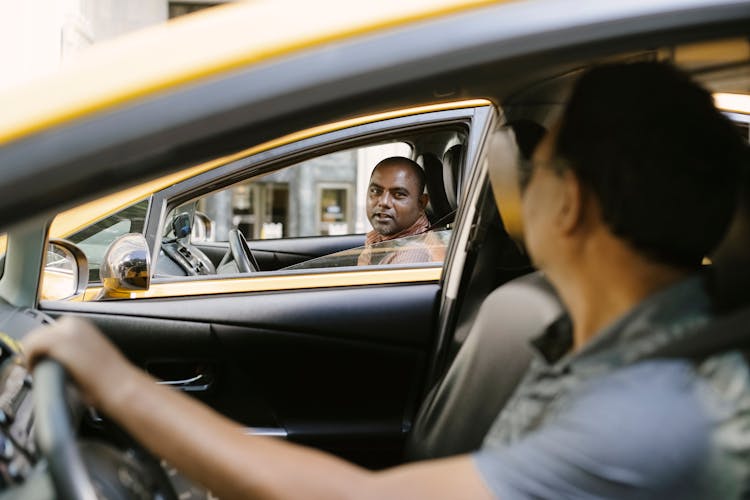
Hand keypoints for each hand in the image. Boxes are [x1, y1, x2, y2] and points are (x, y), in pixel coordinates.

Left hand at [23, 316, 137, 409]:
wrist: (118, 385)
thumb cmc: (108, 377)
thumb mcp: (88, 355)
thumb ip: (71, 350)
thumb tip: (52, 357)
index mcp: (81, 324)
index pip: (49, 331)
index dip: (42, 348)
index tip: (42, 361)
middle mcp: (72, 323)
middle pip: (38, 334)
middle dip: (36, 352)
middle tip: (39, 369)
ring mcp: (64, 330)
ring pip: (32, 340)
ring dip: (32, 356)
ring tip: (39, 371)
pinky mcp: (57, 341)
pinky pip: (29, 348)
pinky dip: (28, 360)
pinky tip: (35, 371)